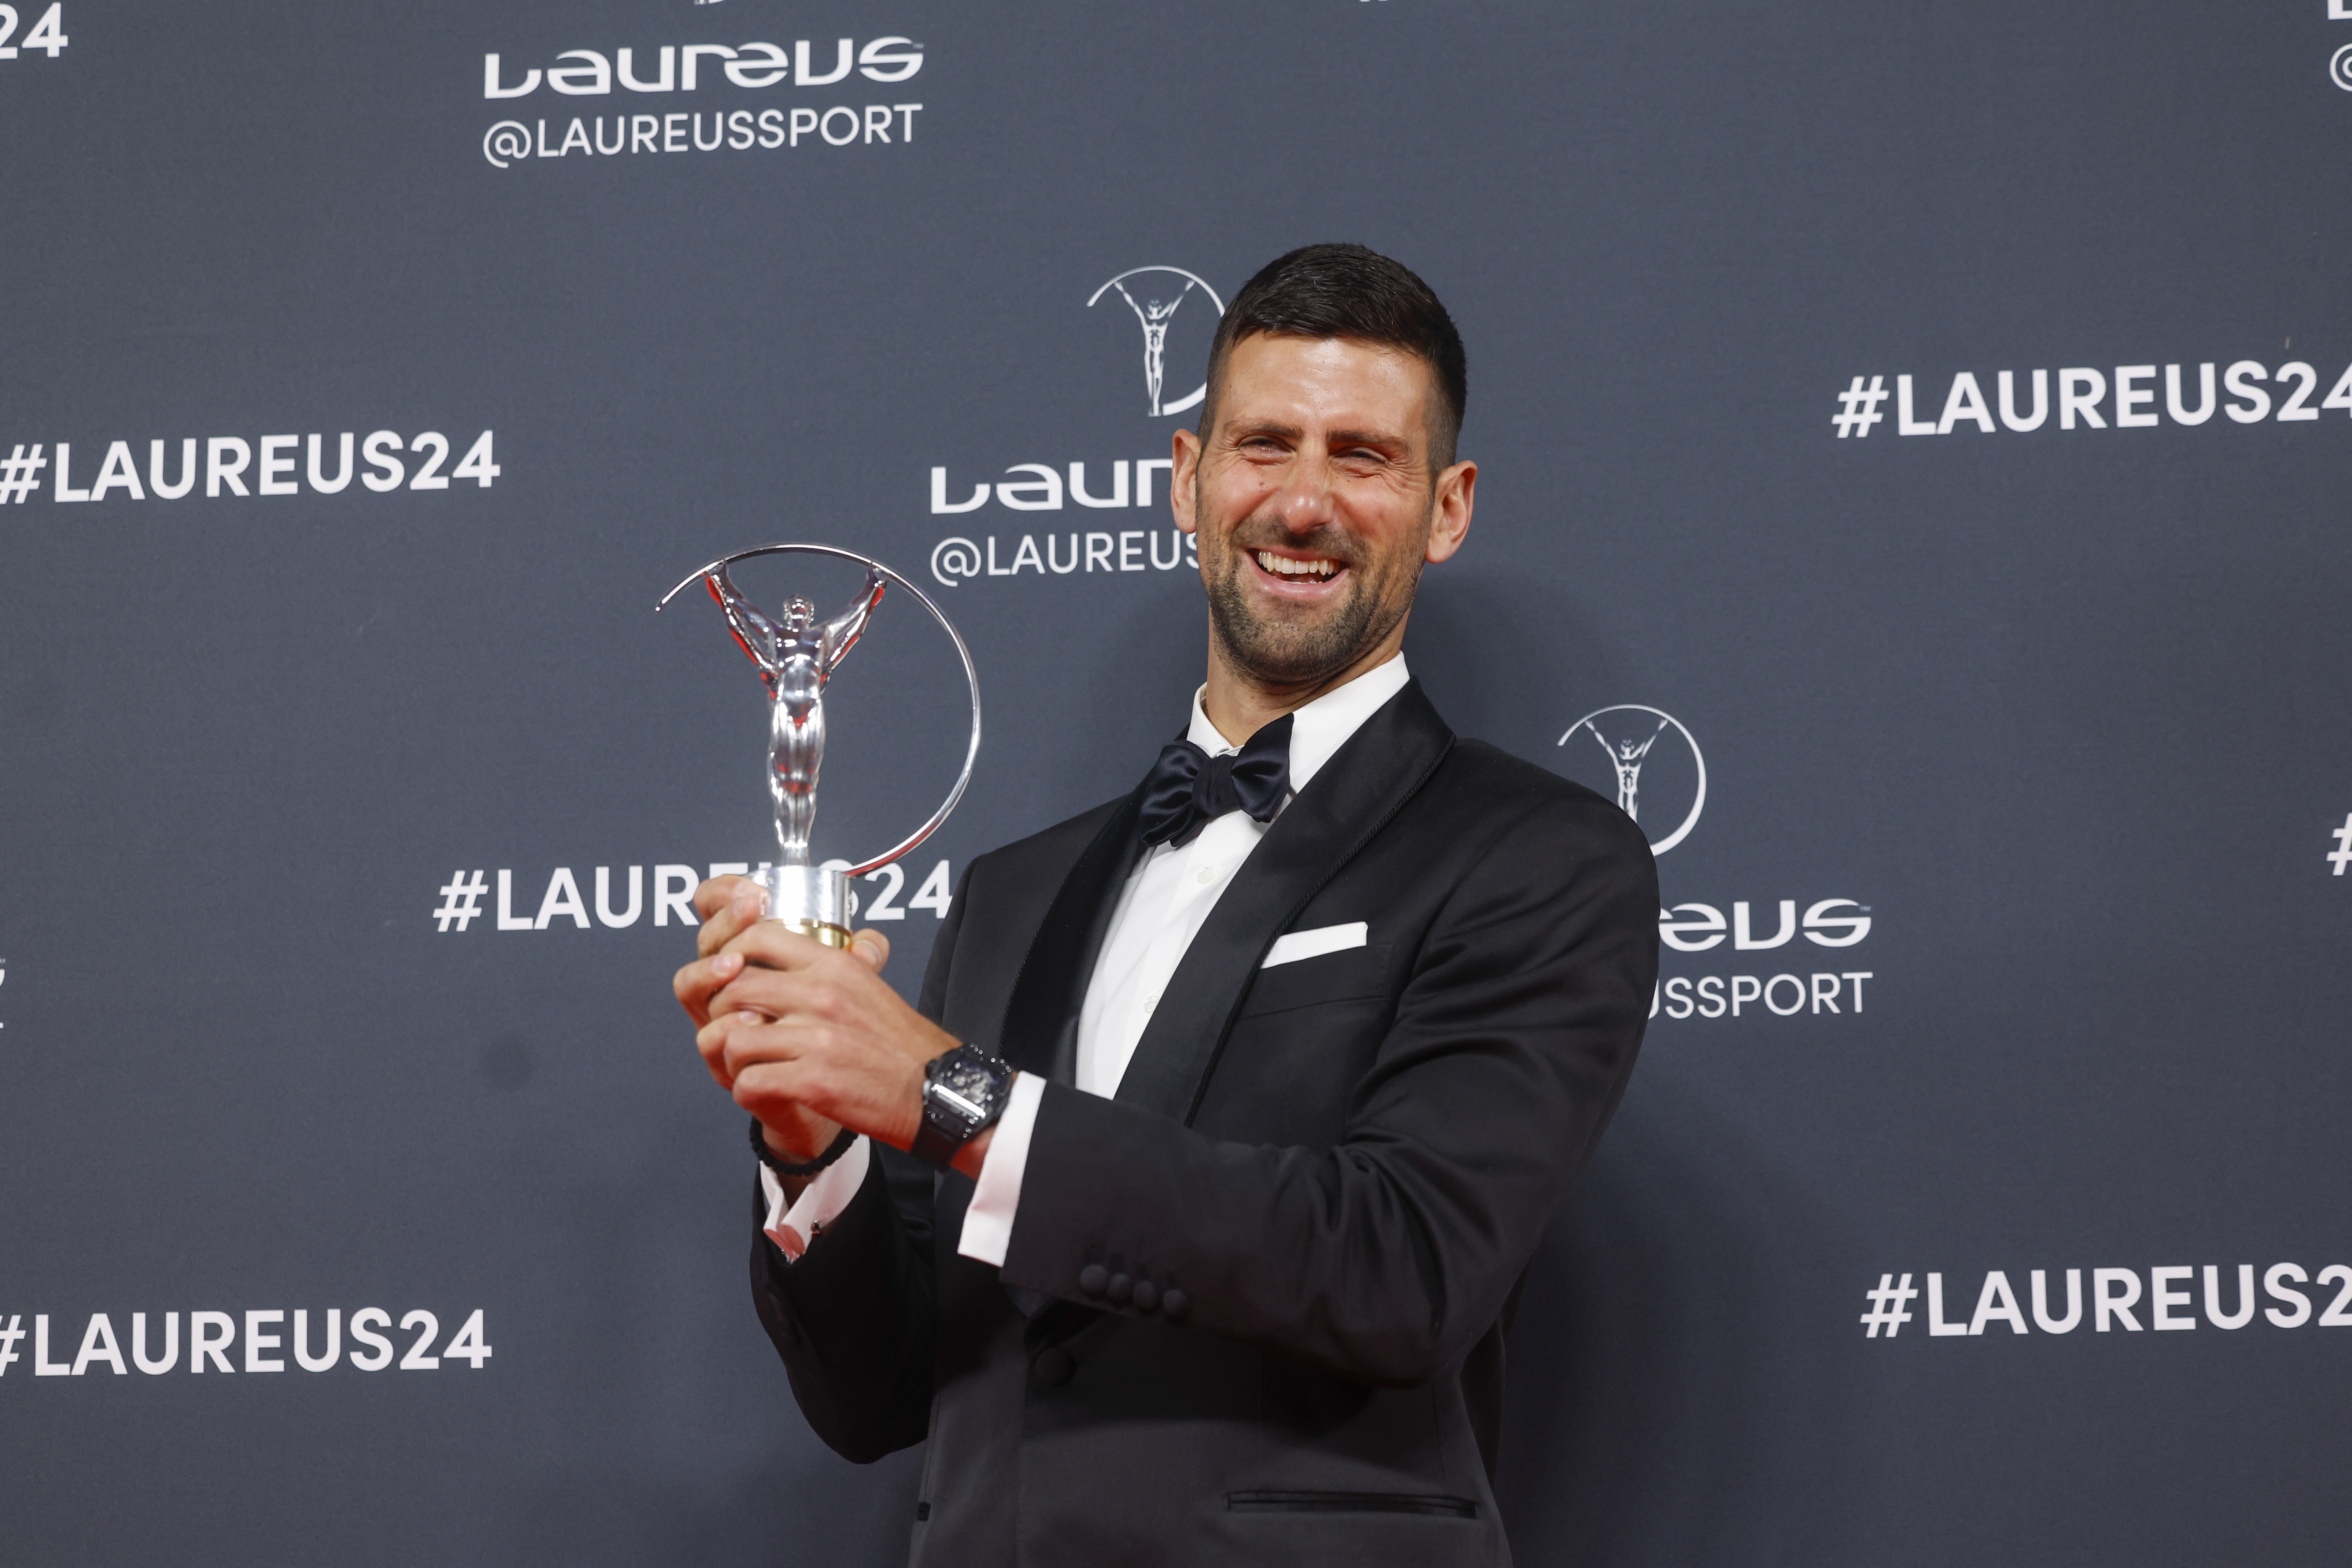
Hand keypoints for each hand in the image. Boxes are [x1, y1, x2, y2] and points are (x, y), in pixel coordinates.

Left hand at [674, 877, 958, 1158]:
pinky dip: (747, 1090)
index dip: (730, 955)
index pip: (758, 936)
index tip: (731, 976)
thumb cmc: (904, 1044)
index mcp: (837, 965)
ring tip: (748, 1064)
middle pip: (735, 988)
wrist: (937, 1091)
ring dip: (731, 1058)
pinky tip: (762, 1090)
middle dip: (721, 1013)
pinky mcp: (813, 1081)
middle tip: (731, 1028)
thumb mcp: (873, 987)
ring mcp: (817, 1039)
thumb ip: (842, 965)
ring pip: (733, 1039)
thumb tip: (830, 943)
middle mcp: (823, 995)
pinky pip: (749, 1082)